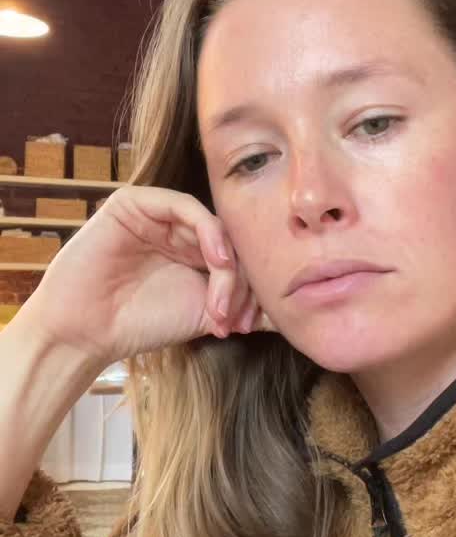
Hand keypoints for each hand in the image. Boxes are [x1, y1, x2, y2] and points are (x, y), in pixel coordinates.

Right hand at [25, 185, 273, 367]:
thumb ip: (243, 306)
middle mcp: (179, 229)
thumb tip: (288, 315)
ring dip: (227, 266)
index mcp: (194, 251)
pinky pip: (184, 205)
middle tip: (240, 318)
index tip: (250, 325)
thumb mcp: (205, 315)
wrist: (87, 333)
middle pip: (232, 241)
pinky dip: (209, 232)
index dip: (251, 288)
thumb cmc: (139, 324)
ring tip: (222, 304)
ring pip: (214, 226)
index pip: (238, 256)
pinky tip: (217, 261)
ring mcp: (157, 214)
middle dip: (243, 282)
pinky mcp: (135, 203)